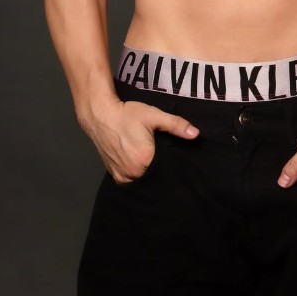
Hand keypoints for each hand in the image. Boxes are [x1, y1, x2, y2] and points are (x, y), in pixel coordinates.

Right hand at [82, 97, 198, 183]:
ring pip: (142, 180)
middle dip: (160, 170)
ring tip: (151, 161)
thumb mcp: (154, 116)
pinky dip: (136, 175)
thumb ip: (176, 125)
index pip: (165, 169)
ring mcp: (122, 175)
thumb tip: (196, 134)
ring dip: (147, 173)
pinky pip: (130, 180)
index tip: (175, 159)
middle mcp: (132, 172)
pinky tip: (139, 165)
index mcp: (144, 161)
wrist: (101, 115)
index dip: (171, 164)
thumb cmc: (127, 114)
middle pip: (154, 176)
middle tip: (161, 157)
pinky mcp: (114, 175)